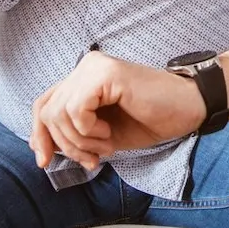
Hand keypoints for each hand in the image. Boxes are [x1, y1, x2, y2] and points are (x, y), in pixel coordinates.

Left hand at [29, 52, 207, 170]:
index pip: (43, 104)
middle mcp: (86, 66)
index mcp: (84, 78)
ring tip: (107, 145)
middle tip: (93, 158)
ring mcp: (95, 67)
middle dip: (65, 145)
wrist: (189, 108)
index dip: (39, 134)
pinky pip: (76, 110)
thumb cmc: (151, 119)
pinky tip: (109, 133)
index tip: (45, 161)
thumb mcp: (103, 133)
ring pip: (59, 113)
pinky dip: (88, 130)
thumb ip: (74, 133)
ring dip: (81, 142)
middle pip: (47, 111)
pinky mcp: (107, 74)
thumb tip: (41, 149)